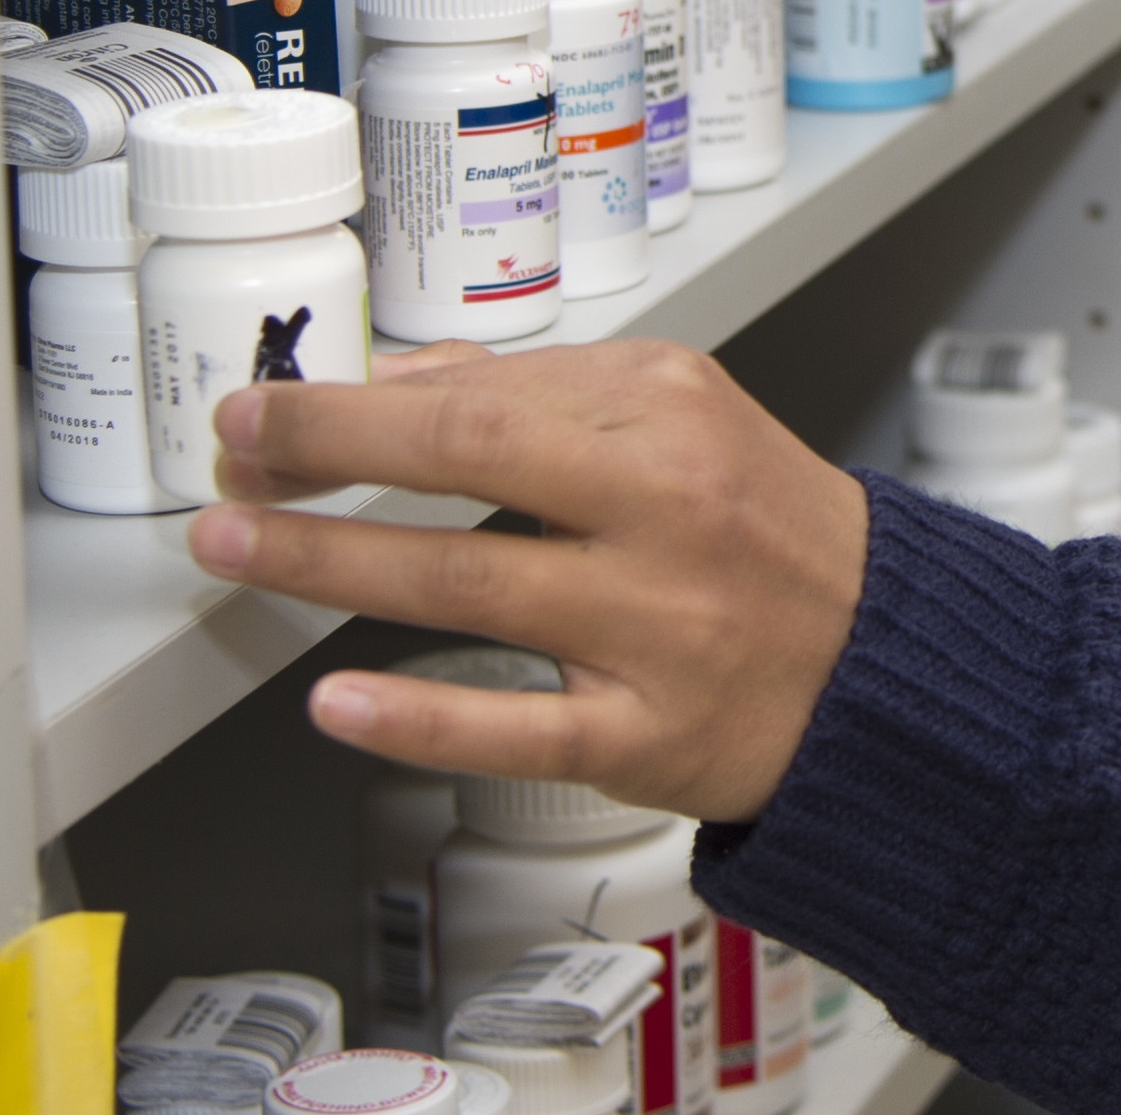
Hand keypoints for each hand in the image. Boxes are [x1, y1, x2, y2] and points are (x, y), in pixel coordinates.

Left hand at [183, 339, 865, 823]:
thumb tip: (397, 386)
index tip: (268, 408)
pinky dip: (418, 717)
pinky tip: (337, 702)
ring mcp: (654, 624)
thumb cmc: (770, 532)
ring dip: (328, 564)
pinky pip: (515, 729)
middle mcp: (663, 509)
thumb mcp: (684, 417)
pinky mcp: (647, 733)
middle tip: (234, 455)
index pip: (480, 392)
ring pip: (467, 588)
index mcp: (668, 412)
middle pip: (466, 456)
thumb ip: (544, 394)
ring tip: (237, 551)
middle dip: (325, 449)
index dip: (351, 405)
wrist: (886, 656)